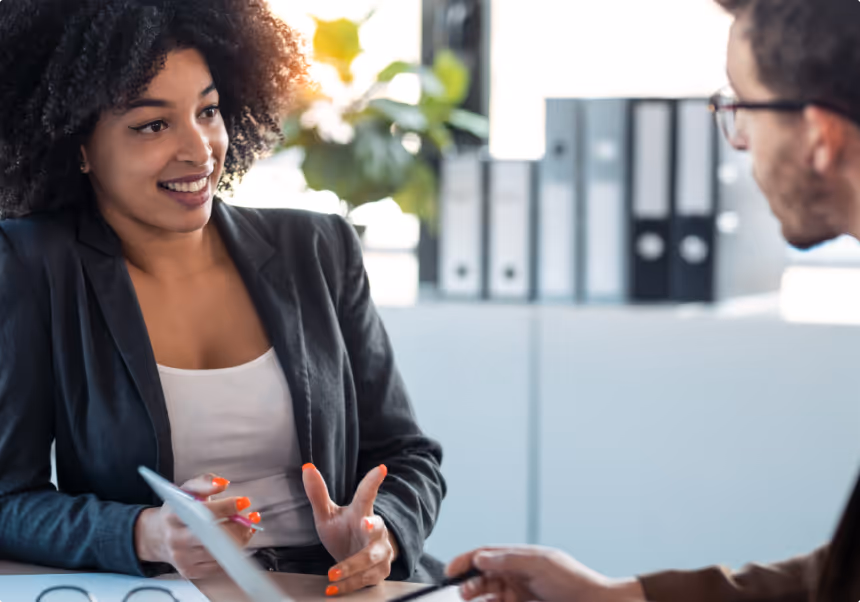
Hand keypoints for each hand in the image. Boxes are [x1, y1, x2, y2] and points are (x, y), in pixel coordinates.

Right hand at [134, 473, 257, 578]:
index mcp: (173, 515)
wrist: (160, 536)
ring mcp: (182, 558)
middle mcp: (176, 539)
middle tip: (251, 517)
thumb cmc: (178, 510)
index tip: (244, 502)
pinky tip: (237, 542)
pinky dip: (233, 553)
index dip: (227, 506)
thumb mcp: (186, 490)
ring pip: (219, 552)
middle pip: (214, 536)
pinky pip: (218, 566)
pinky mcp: (190, 571)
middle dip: (239, 526)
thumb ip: (204, 482)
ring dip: (240, 539)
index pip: (204, 512)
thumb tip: (222, 483)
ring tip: (247, 528)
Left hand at [302, 463, 396, 595]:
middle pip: (377, 528)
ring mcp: (381, 552)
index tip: (380, 469)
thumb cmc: (344, 532)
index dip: (373, 481)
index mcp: (362, 512)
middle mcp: (376, 531)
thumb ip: (318, 494)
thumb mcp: (328, 514)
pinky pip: (366, 579)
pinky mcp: (380, 571)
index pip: (367, 495)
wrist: (359, 559)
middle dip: (373, 527)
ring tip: (332, 574)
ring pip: (371, 559)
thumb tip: (306, 468)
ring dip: (352, 567)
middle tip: (366, 523)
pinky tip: (334, 589)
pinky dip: (349, 585)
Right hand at [447, 546, 645, 601]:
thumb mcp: (539, 565)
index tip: (450, 571)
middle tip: (461, 593)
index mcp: (519, 557)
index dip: (466, 560)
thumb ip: (509, 559)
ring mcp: (519, 592)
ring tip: (469, 600)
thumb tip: (480, 557)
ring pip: (488, 594)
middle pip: (483, 575)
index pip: (485, 554)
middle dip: (469, 582)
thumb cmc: (571, 580)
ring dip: (476, 596)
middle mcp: (516, 573)